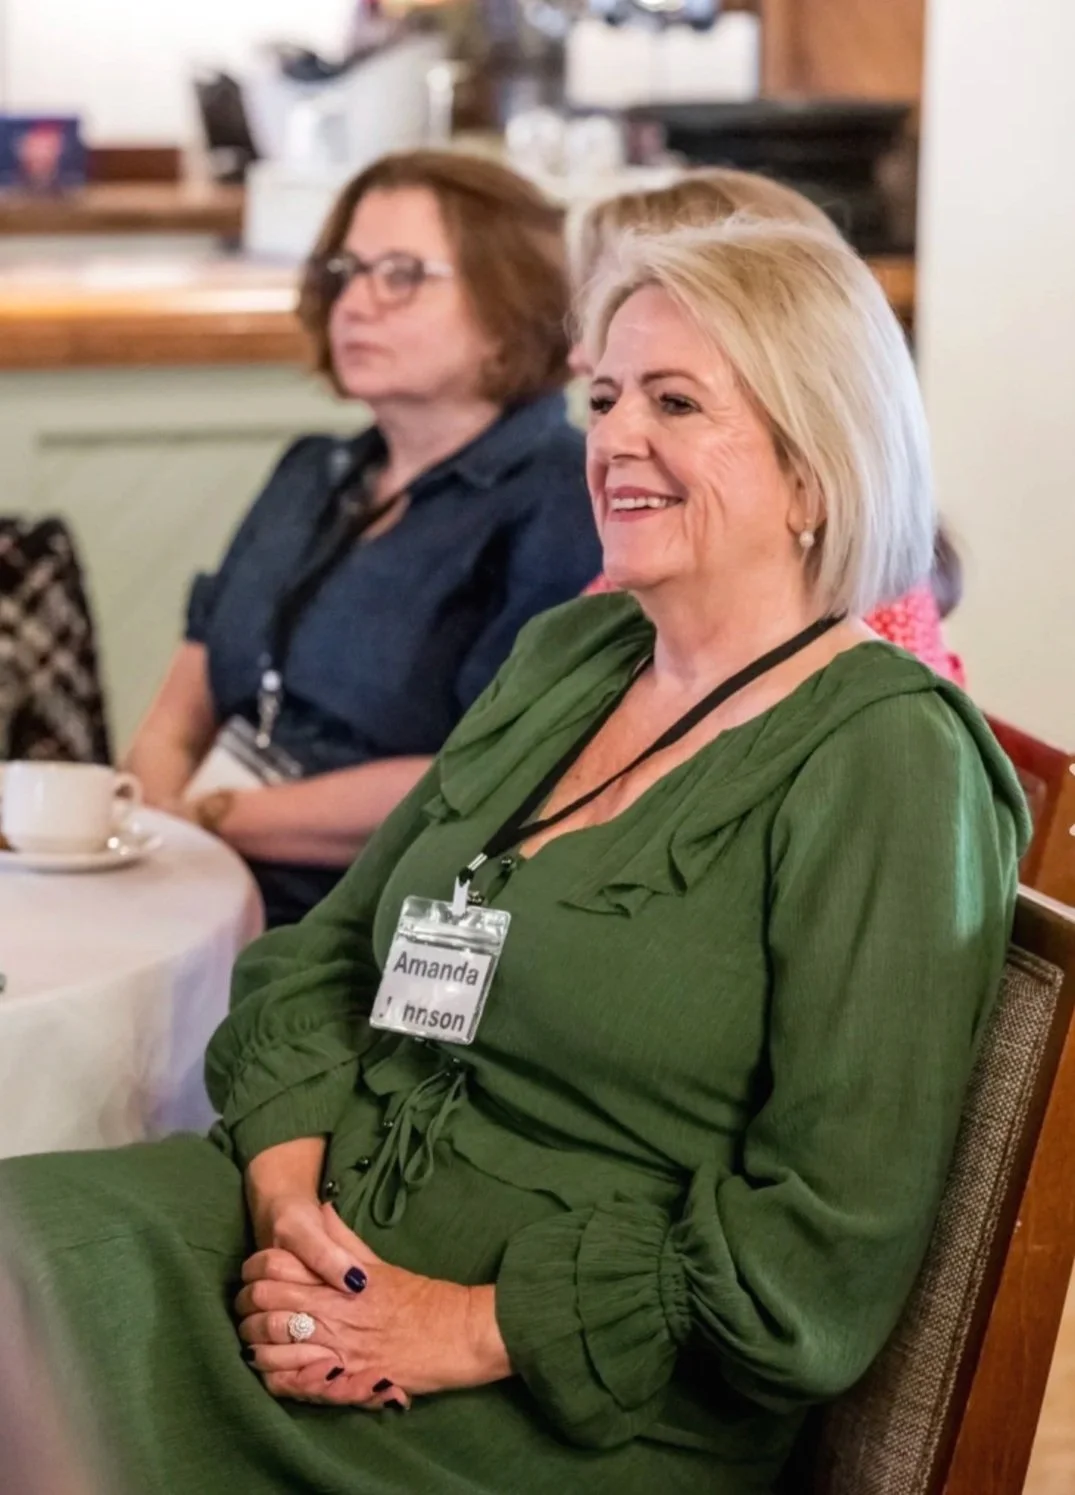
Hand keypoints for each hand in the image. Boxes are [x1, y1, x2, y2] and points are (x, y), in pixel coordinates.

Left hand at [235, 1204, 510, 1406]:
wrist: (459, 1333)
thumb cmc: (423, 1298)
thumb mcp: (381, 1263)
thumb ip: (344, 1241)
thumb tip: (322, 1208)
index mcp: (338, 1280)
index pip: (275, 1268)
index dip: (254, 1271)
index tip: (251, 1275)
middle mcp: (332, 1312)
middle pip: (264, 1304)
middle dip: (245, 1308)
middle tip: (244, 1310)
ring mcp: (335, 1349)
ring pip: (268, 1345)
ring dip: (253, 1343)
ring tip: (252, 1341)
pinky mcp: (343, 1382)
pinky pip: (288, 1383)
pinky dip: (272, 1376)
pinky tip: (269, 1370)